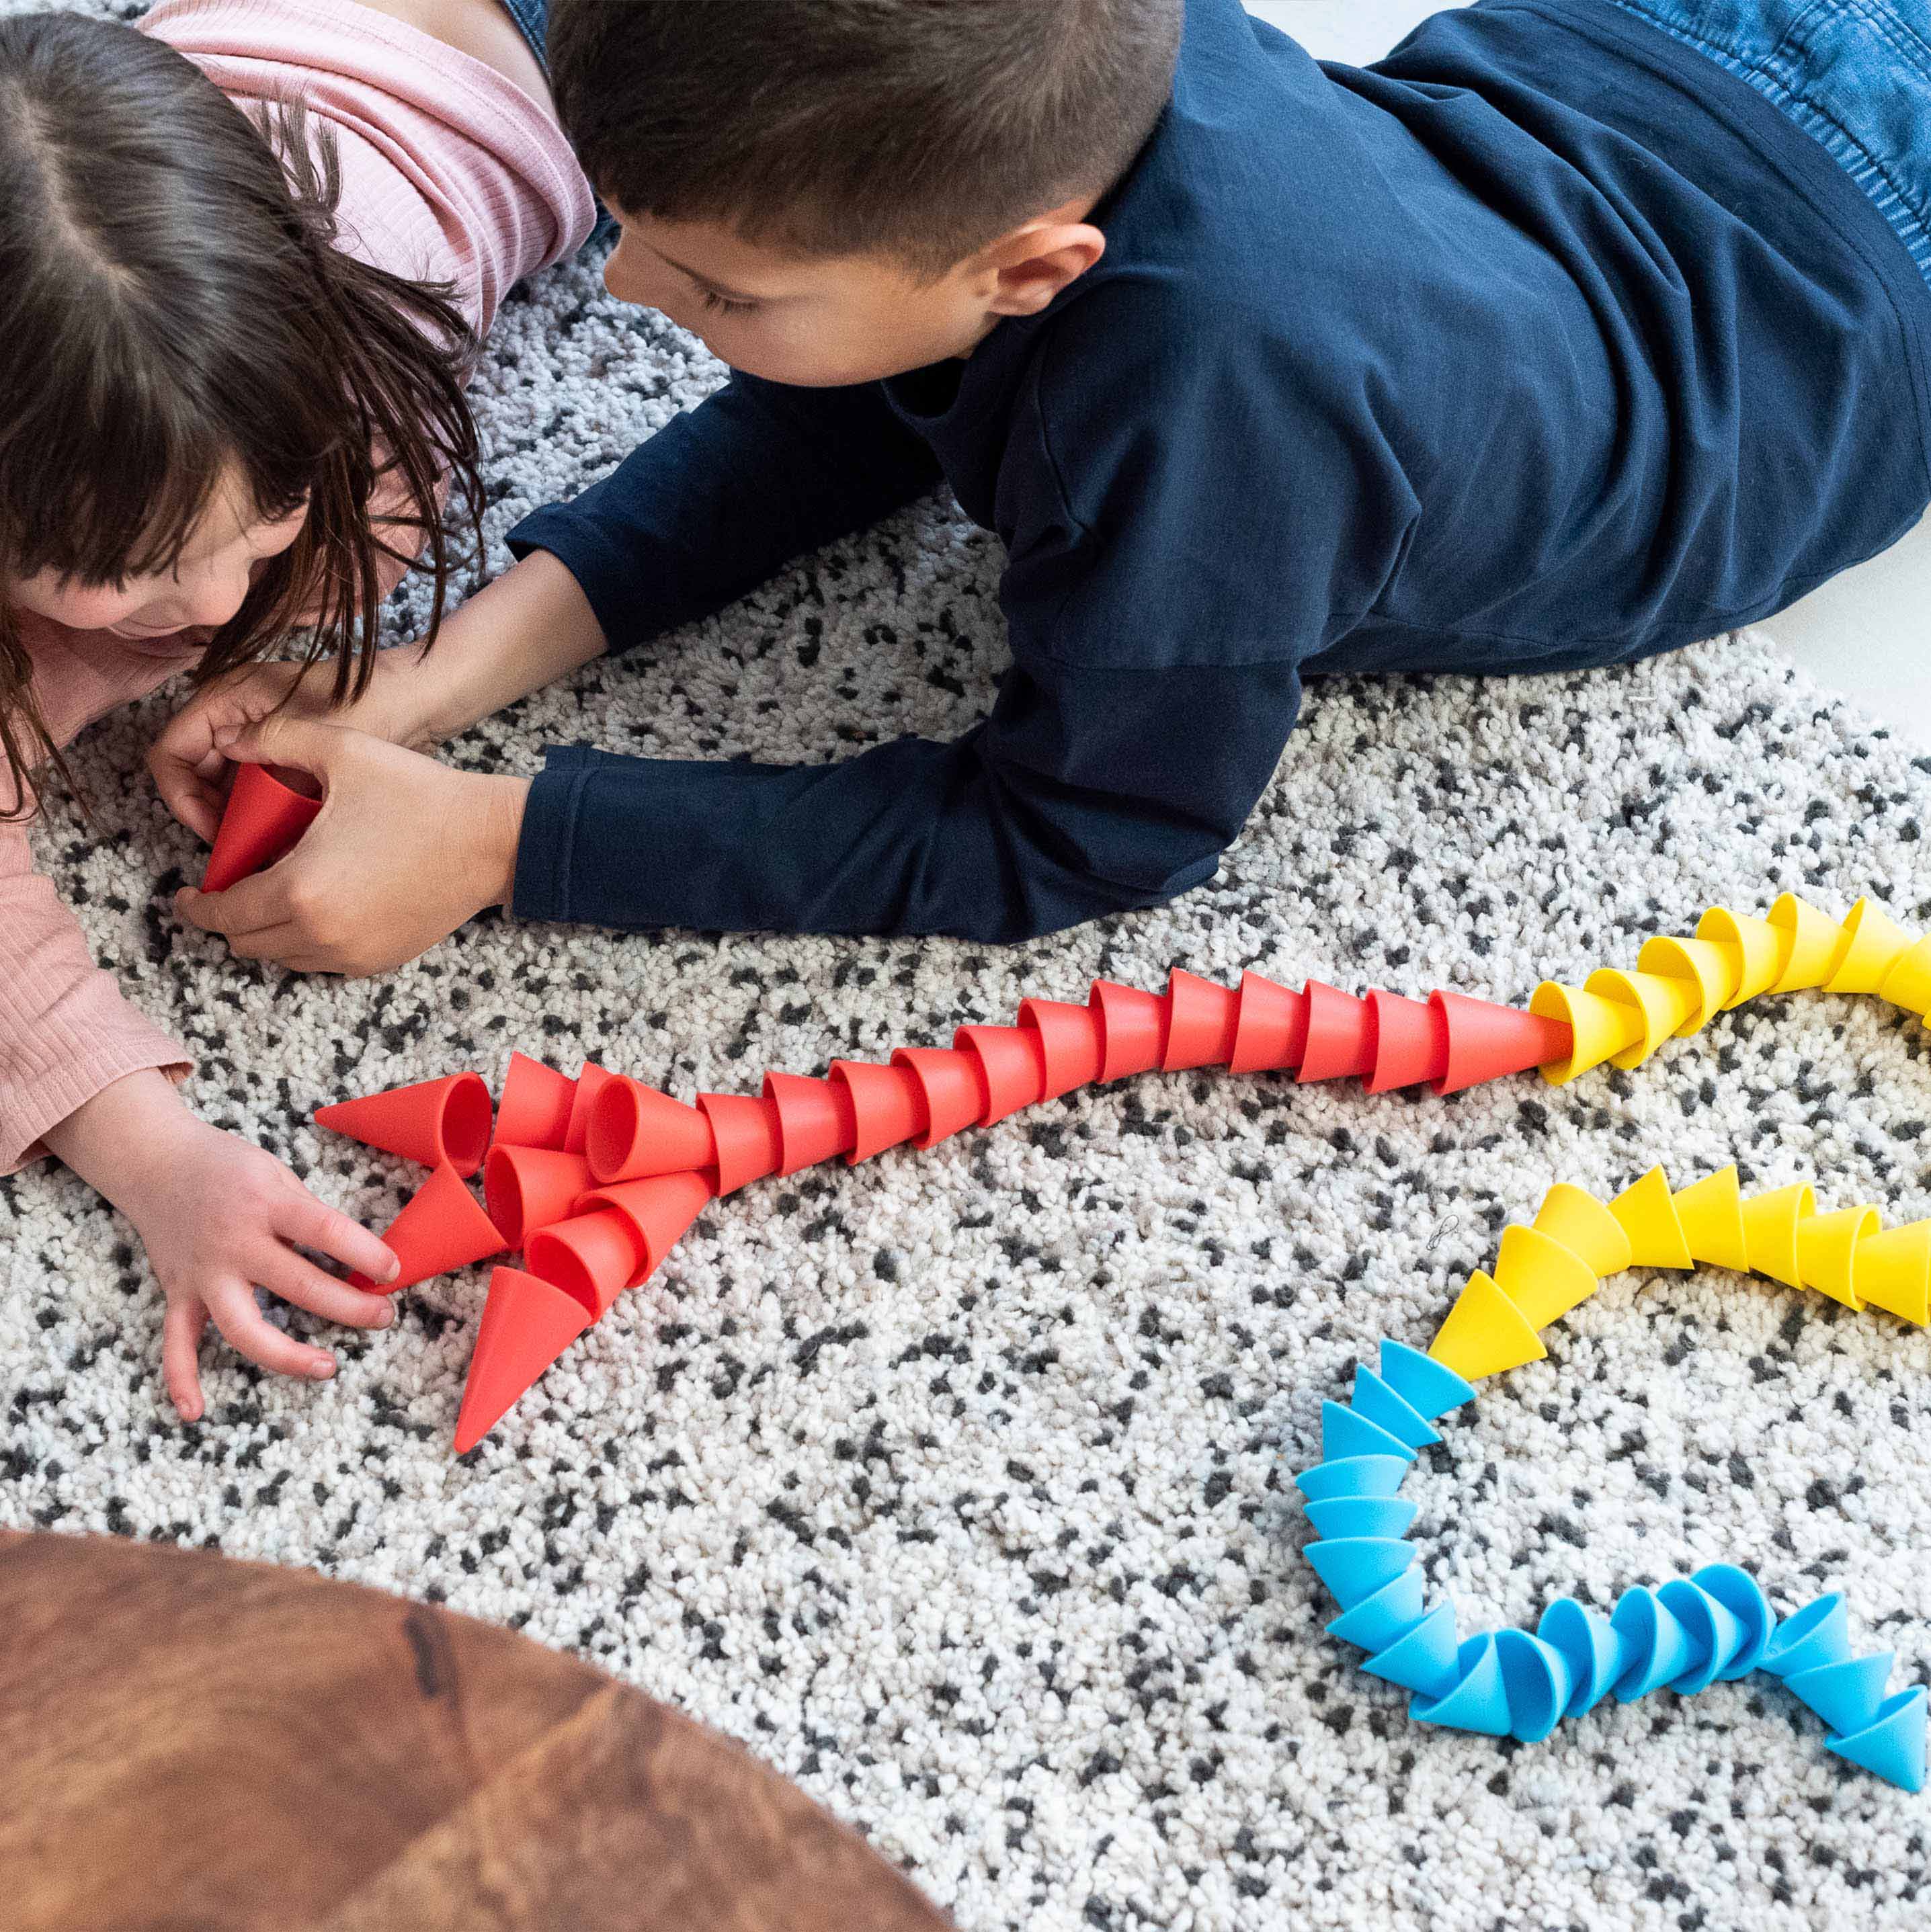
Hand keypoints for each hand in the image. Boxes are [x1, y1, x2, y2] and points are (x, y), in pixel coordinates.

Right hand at [43, 1074, 400, 1421]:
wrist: (156, 1161)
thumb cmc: (228, 1166)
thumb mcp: (277, 1174)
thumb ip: (307, 1214)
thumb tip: (353, 1256)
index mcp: (267, 1205)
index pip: (327, 1232)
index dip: (366, 1253)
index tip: (394, 1271)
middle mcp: (234, 1243)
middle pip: (298, 1285)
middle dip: (349, 1307)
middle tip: (383, 1317)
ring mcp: (204, 1273)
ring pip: (243, 1327)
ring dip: (286, 1354)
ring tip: (328, 1367)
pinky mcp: (177, 1293)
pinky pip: (175, 1343)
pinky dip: (181, 1379)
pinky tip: (195, 1411)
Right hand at [151, 650, 433, 845]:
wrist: (423, 699)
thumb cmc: (374, 704)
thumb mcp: (313, 735)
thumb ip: (264, 763)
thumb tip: (220, 805)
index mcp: (228, 697)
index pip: (171, 753)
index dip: (184, 799)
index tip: (215, 832)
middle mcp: (236, 714)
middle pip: (195, 775)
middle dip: (211, 815)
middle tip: (239, 849)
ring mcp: (260, 735)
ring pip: (224, 788)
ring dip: (236, 819)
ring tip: (261, 849)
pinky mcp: (283, 754)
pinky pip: (254, 790)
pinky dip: (261, 814)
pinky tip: (282, 839)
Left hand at [173, 714, 528, 975]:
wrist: (491, 841)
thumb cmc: (420, 796)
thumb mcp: (343, 751)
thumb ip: (275, 739)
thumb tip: (227, 739)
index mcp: (298, 889)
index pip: (221, 914)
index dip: (194, 906)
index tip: (186, 893)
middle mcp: (319, 935)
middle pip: (246, 943)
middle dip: (227, 919)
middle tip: (228, 888)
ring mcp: (351, 955)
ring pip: (281, 958)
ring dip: (265, 932)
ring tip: (271, 894)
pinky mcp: (379, 960)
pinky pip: (320, 962)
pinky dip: (305, 942)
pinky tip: (315, 905)